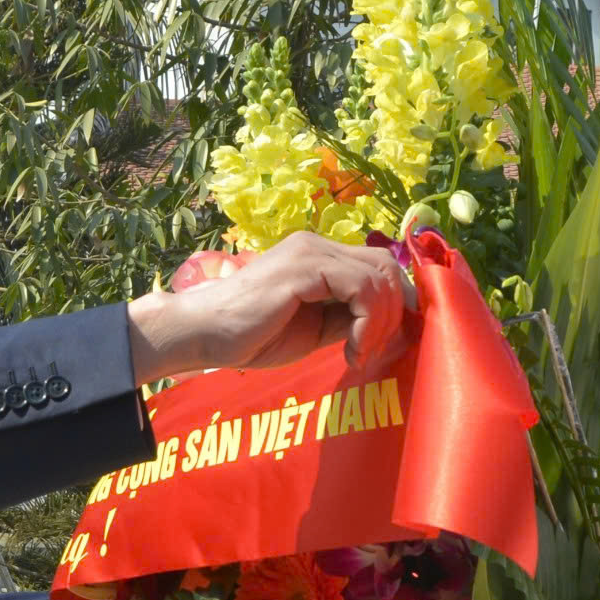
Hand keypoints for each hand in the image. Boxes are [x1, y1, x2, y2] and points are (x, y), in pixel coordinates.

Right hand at [126, 233, 407, 383]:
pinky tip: (350, 350)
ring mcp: (311, 252)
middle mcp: (318, 244)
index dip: (393, 304)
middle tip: (370, 352)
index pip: (379, 266)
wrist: (206, 335)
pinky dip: (366, 324)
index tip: (379, 344)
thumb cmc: (252, 335)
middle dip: (392, 313)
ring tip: (359, 354)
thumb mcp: (316, 328)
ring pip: (379, 277)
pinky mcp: (304, 268)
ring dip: (380, 323)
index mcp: (320, 255)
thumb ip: (348, 317)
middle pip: (386, 266)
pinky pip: (360, 288)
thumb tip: (386, 321)